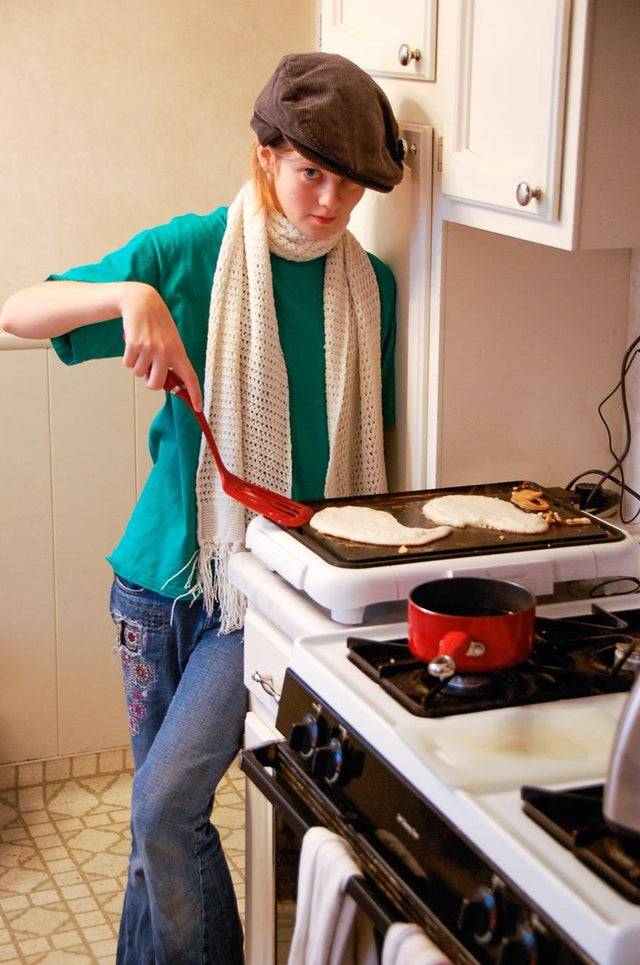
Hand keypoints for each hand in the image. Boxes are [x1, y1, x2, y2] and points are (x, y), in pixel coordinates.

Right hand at [119, 282, 202, 410]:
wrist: (142, 302)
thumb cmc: (158, 324)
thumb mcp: (170, 340)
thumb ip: (170, 360)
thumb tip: (165, 383)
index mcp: (178, 352)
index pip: (190, 377)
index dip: (195, 394)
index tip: (198, 408)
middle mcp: (165, 352)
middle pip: (155, 384)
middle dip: (150, 382)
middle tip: (149, 370)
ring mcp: (149, 348)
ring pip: (139, 374)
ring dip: (138, 365)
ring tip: (141, 348)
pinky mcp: (134, 344)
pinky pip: (128, 364)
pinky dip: (128, 358)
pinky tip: (133, 344)